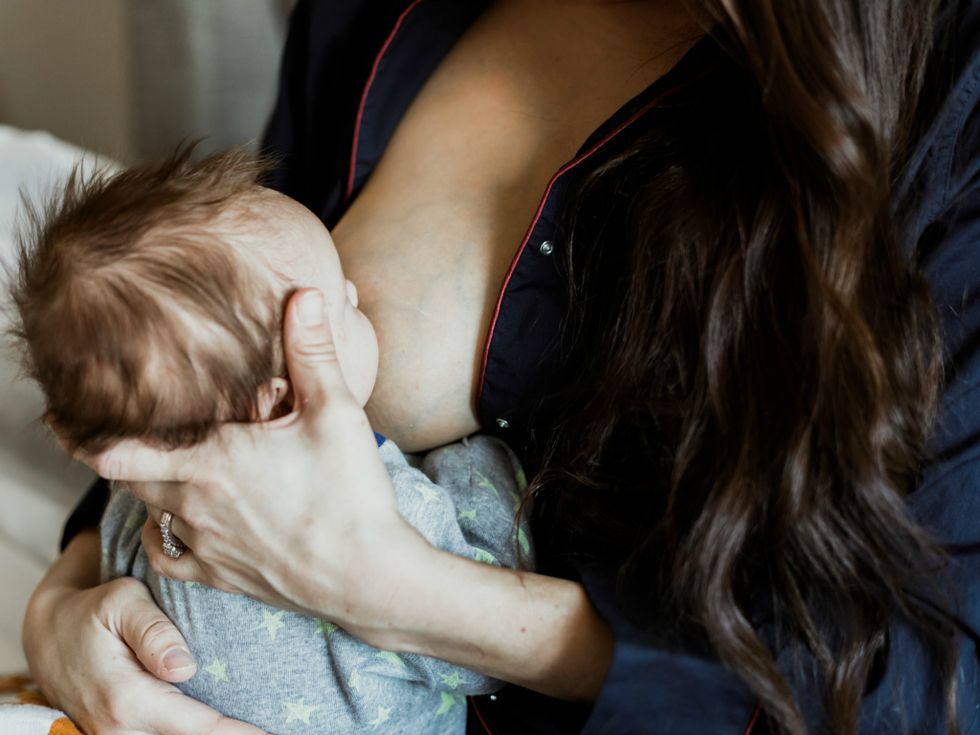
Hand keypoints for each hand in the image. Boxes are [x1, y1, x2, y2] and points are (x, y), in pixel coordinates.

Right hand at [24, 533, 266, 734]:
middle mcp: (120, 731)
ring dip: (214, 734)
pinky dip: (195, 732)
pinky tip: (228, 725)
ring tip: (258, 726)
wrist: (49, 637)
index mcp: (127, 699)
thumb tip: (184, 666)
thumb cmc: (93, 612)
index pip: (198, 728)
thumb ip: (153, 631)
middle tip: (279, 727)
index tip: (271, 734)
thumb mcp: (121, 602)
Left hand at [75, 289, 429, 633]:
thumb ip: (311, 351)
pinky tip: (169, 521)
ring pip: (148, 511)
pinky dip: (158, 535)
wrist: (366, 574)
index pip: (119, 450)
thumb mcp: (335, 412)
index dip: (81, 436)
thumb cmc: (350, 492)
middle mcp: (194, 503)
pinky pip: (166, 555)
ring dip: (145, 488)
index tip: (61, 418)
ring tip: (152, 466)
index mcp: (212, 460)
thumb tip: (304, 294)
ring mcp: (204, 543)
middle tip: (102, 435)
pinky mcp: (220, 575)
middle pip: (127, 478)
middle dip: (110, 456)